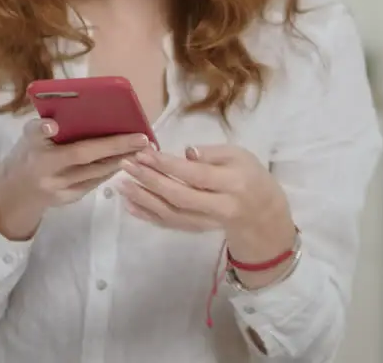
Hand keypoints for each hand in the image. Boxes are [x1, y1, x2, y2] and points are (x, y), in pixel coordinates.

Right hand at [0, 118, 151, 240]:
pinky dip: (111, 170)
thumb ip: (42, 128)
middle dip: (113, 145)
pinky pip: (94, 182)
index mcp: (31, 148)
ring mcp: (57, 187)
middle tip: (141, 137)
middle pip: (81, 156)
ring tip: (142, 148)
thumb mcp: (28, 138)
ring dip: (120, 159)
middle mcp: (44, 169)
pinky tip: (127, 161)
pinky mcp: (68, 199)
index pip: (36, 135)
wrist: (16, 194)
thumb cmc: (27, 156)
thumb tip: (61, 118)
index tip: (52, 124)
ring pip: (94, 172)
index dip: (44, 129)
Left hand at [117, 145, 295, 261]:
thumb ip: (212, 153)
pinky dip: (147, 215)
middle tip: (126, 165)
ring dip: (142, 199)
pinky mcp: (196, 230)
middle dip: (149, 181)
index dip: (168, 165)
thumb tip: (185, 152)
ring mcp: (206, 223)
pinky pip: (169, 225)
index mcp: (232, 184)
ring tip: (120, 183)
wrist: (261, 214)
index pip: (195, 176)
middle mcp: (219, 208)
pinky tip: (129, 203)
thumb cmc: (248, 176)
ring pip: (171, 215)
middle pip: (179, 197)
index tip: (144, 153)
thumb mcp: (239, 156)